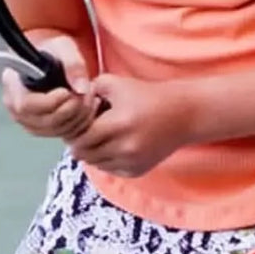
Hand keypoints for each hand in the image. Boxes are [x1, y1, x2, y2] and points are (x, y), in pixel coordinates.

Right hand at [2, 35, 98, 140]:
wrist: (53, 59)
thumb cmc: (53, 50)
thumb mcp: (63, 46)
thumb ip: (73, 63)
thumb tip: (80, 88)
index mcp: (13, 85)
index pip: (27, 105)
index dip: (51, 102)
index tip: (68, 91)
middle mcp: (16, 108)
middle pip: (44, 122)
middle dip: (72, 109)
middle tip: (87, 92)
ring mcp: (29, 122)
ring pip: (56, 130)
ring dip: (80, 116)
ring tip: (90, 96)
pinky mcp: (44, 129)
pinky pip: (64, 134)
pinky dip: (81, 123)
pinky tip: (88, 106)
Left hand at [70, 73, 193, 177]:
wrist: (183, 115)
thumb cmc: (147, 95)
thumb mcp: (117, 83)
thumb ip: (89, 89)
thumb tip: (71, 103)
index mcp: (119, 124)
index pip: (80, 138)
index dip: (74, 131)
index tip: (77, 122)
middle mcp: (126, 147)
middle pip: (85, 154)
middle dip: (81, 142)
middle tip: (85, 130)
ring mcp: (132, 162)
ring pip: (95, 163)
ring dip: (93, 151)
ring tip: (102, 135)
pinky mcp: (138, 171)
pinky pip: (110, 169)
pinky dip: (107, 159)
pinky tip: (115, 144)